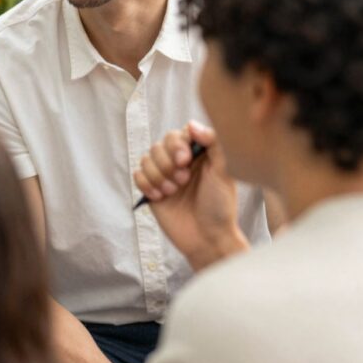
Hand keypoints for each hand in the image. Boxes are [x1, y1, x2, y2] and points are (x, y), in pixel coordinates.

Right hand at [133, 121, 248, 270]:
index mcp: (198, 154)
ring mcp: (164, 176)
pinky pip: (137, 175)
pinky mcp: (152, 190)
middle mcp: (180, 162)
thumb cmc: (220, 206)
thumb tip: (192, 124)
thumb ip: (214, 143)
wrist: (207, 237)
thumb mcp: (224, 172)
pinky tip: (161, 197)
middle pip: (159, 145)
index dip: (177, 144)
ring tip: (173, 191)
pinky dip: (147, 184)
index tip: (185, 160)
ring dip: (158, 175)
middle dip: (167, 162)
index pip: (178, 134)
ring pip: (146, 159)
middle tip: (182, 180)